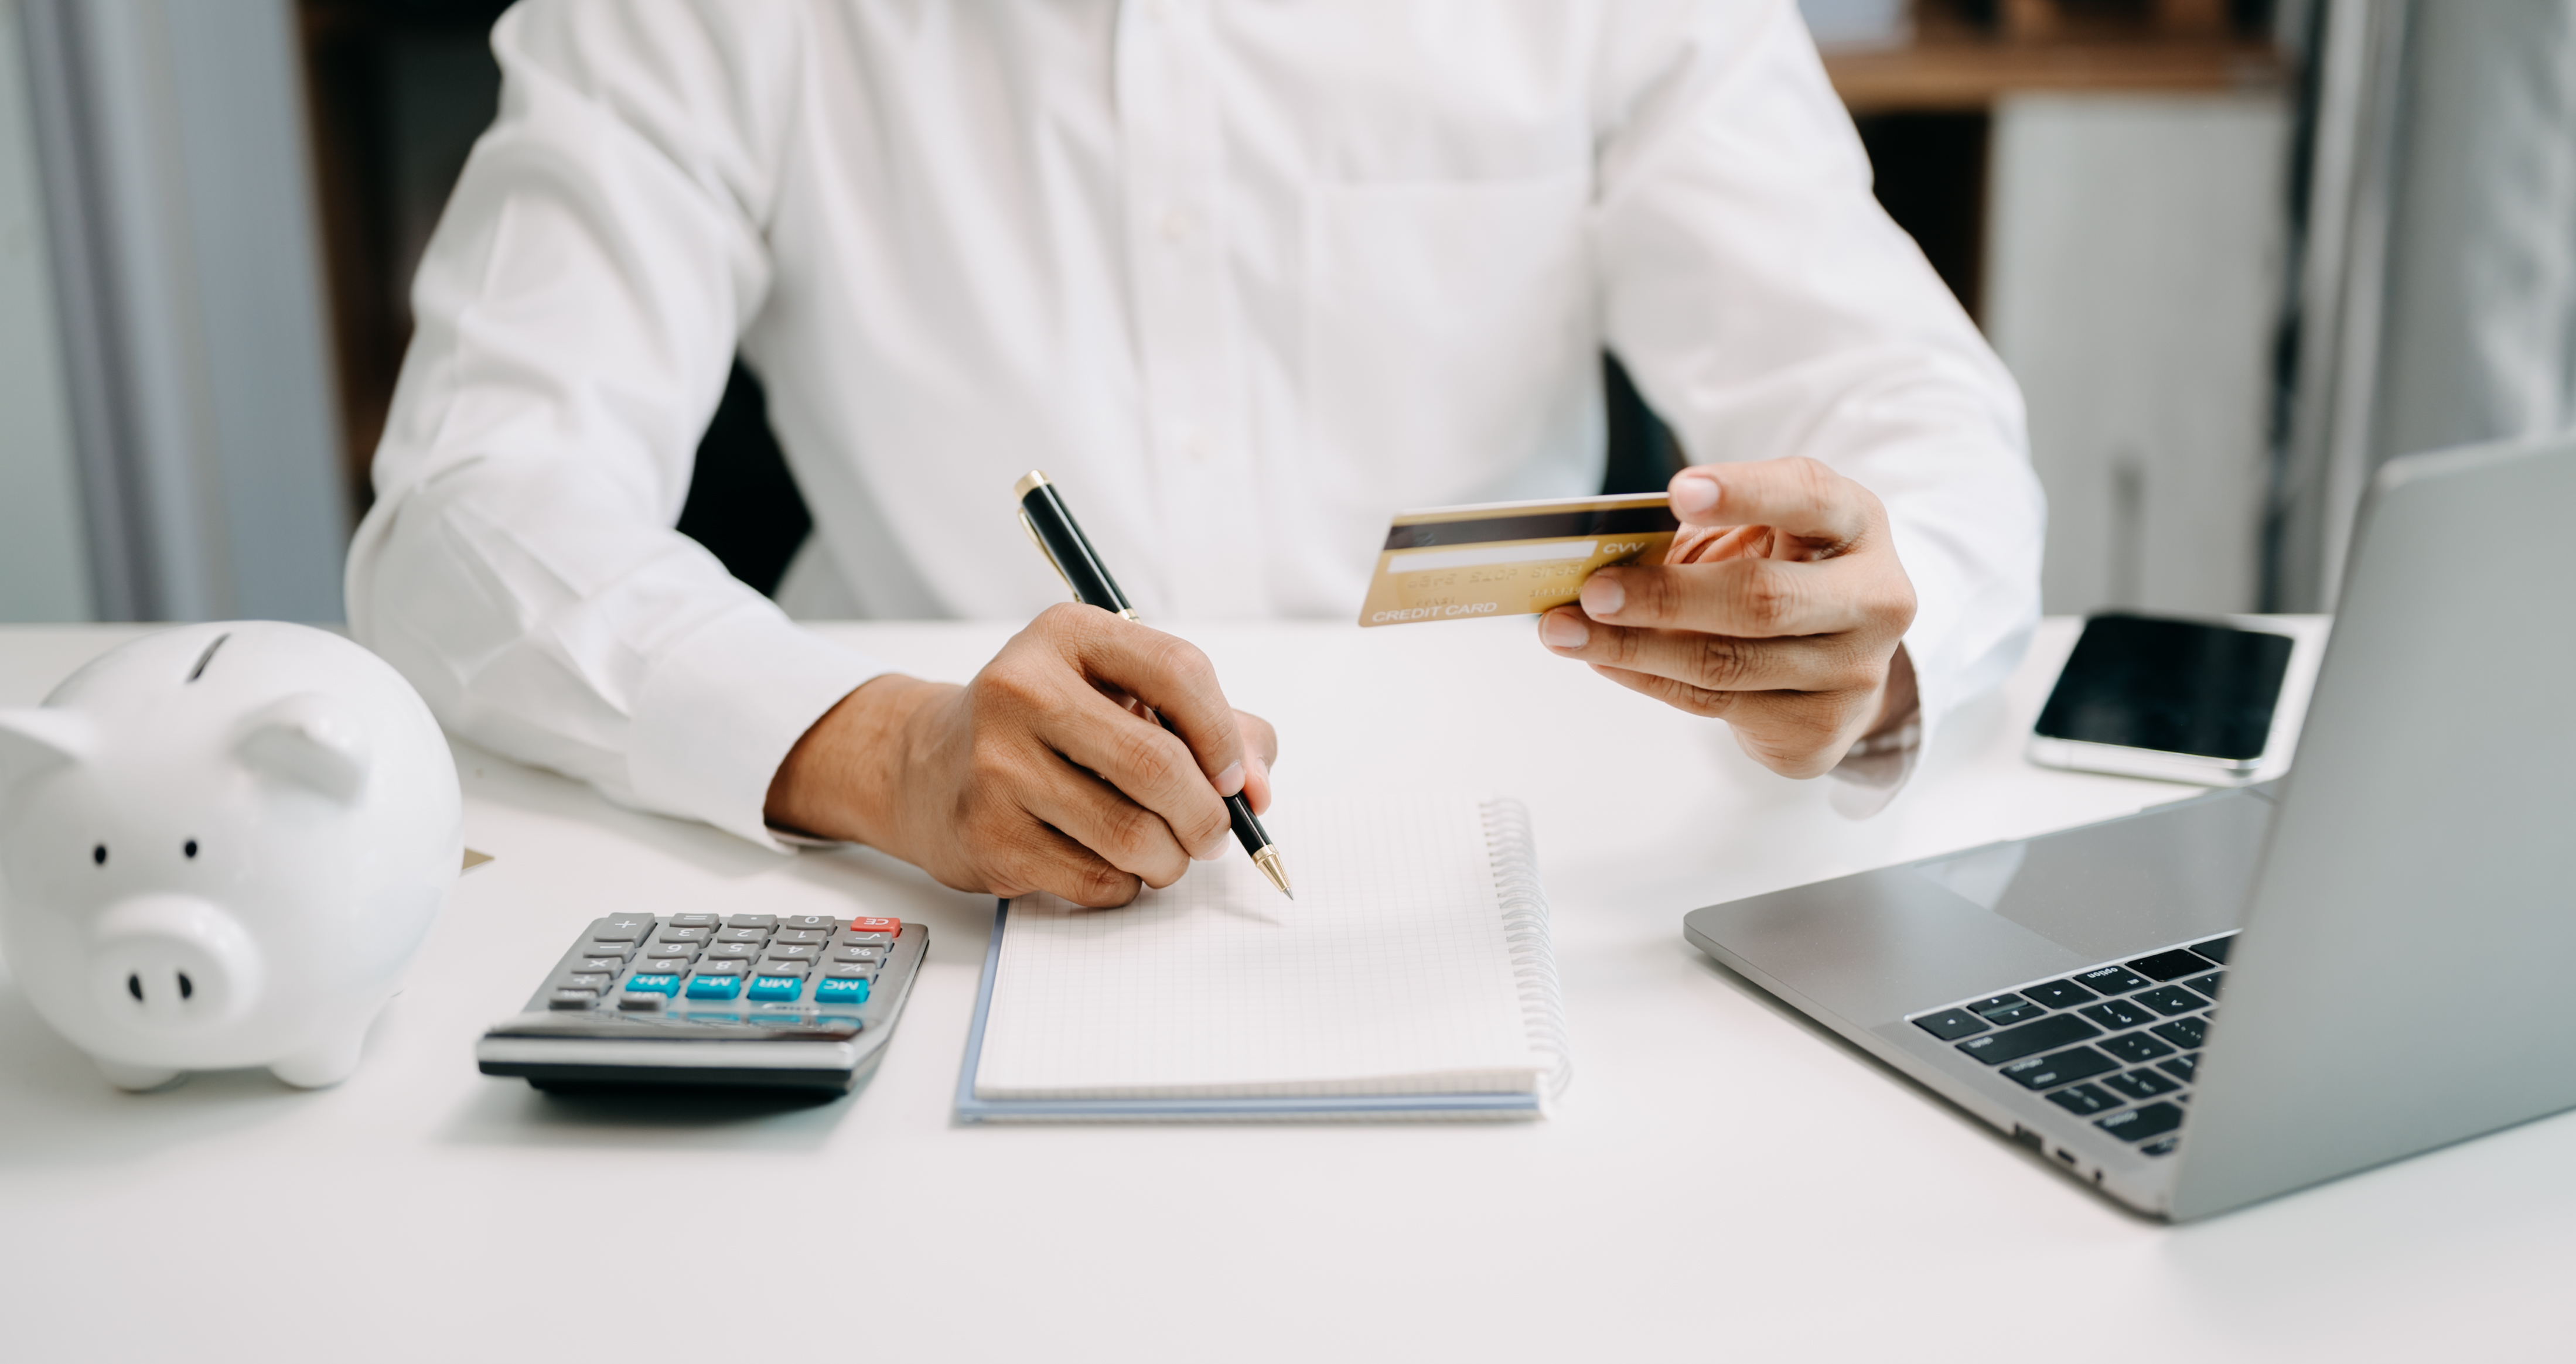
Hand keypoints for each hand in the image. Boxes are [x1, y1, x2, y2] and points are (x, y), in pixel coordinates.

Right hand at [764, 604, 1277, 906]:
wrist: (927, 766)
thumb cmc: (1049, 728)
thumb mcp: (1122, 694)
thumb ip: (1212, 726)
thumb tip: (1258, 791)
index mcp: (1068, 635)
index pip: (1178, 670)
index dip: (1223, 733)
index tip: (1233, 776)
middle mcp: (1023, 689)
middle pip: (1158, 765)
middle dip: (1206, 816)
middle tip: (1213, 834)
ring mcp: (997, 765)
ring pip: (1131, 835)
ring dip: (1169, 860)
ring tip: (1163, 854)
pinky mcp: (987, 834)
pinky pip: (1095, 879)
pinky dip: (1123, 885)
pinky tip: (1108, 864)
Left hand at [1537, 457, 1916, 777]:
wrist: (1840, 663)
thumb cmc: (1783, 575)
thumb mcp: (1760, 535)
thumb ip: (1701, 533)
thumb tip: (1602, 557)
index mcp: (1856, 524)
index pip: (1808, 496)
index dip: (1744, 492)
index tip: (1678, 492)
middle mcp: (1875, 597)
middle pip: (1762, 600)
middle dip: (1666, 596)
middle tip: (1593, 591)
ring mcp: (1854, 671)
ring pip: (1728, 664)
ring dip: (1633, 648)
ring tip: (1565, 632)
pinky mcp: (1820, 729)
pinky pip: (1716, 705)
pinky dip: (1649, 679)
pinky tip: (1603, 660)